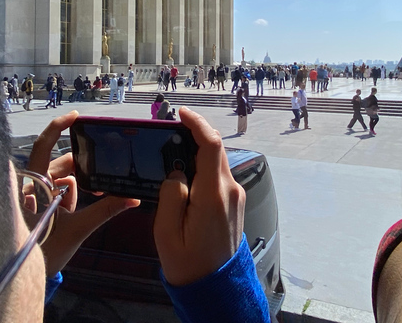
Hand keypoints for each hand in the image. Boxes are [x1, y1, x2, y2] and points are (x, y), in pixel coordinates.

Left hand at [27, 110, 139, 275]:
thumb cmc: (45, 252)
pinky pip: (55, 190)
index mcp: (33, 185)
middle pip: (59, 164)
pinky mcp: (34, 202)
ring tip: (75, 213)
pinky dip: (68, 196)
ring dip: (74, 190)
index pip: (43, 146)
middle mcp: (29, 184)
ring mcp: (31, 193)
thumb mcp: (78, 230)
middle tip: (99, 184)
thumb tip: (133, 198)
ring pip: (59, 178)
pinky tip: (72, 212)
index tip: (77, 117)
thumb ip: (105, 210)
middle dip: (81, 173)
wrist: (24, 277)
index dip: (58, 127)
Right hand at [154, 107, 245, 285]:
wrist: (215, 287)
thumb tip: (176, 172)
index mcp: (213, 195)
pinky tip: (185, 177)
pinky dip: (202, 169)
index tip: (181, 113)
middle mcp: (230, 191)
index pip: (211, 146)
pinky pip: (218, 176)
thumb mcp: (166, 232)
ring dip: (197, 154)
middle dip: (193, 136)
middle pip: (215, 150)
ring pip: (217, 163)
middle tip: (169, 134)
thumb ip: (170, 195)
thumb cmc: (188, 263)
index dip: (197, 124)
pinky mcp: (234, 203)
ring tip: (172, 158)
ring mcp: (235, 196)